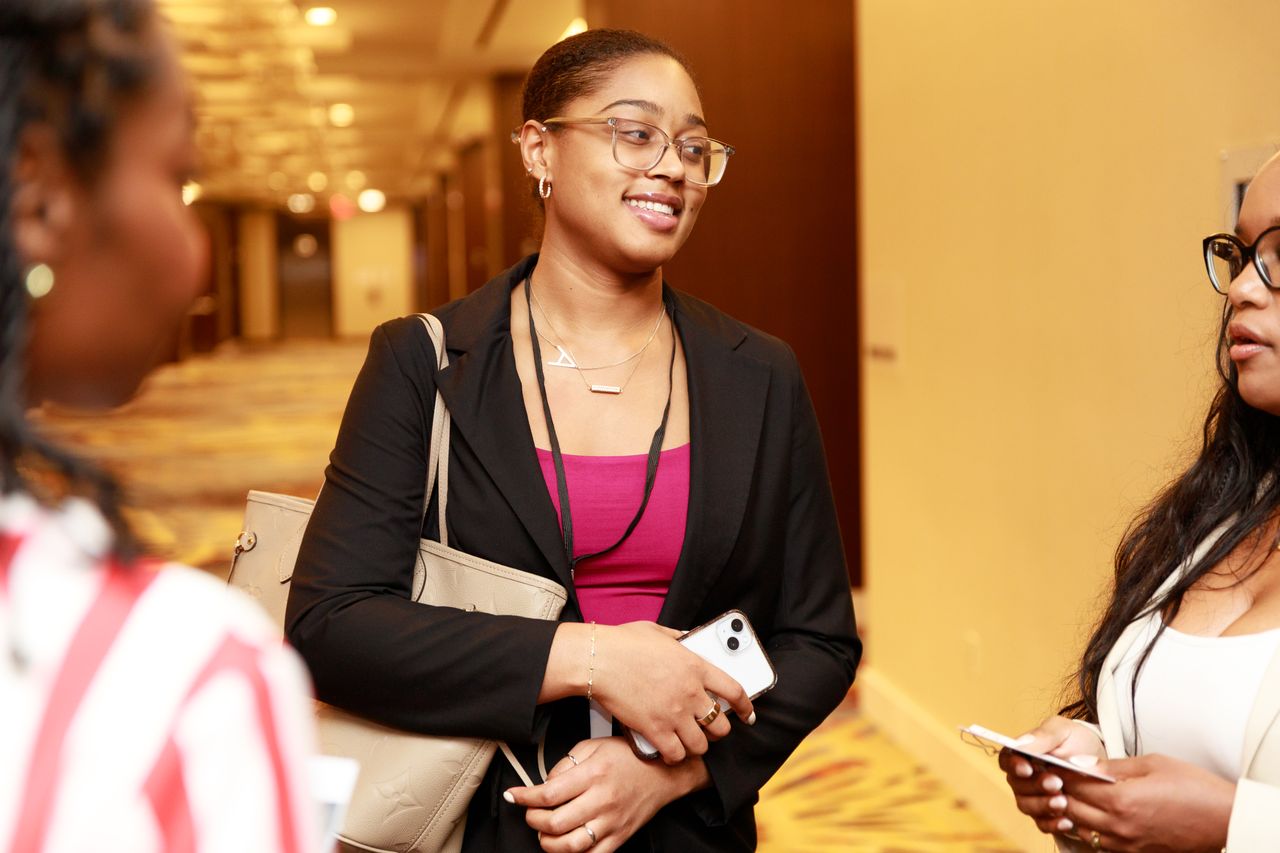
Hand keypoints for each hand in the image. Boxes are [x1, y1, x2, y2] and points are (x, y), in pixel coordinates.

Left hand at [504, 736, 708, 851]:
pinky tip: (565, 844)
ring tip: (545, 831)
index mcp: (593, 774)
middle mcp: (601, 800)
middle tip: (530, 812)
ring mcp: (611, 823)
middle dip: (532, 820)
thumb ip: (565, 763)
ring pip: (568, 846)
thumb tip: (544, 784)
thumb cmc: (629, 757)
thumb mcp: (593, 746)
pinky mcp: (619, 837)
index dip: (524, 798)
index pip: (548, 794)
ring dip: (547, 842)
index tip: (514, 796)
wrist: (665, 773)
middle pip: (553, 823)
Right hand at [592, 622, 753, 764]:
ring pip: (701, 745)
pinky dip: (675, 756)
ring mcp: (673, 714)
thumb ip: (679, 637)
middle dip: (719, 730)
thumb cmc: (623, 643)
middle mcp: (690, 693)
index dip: (745, 706)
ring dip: (697, 746)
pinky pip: (676, 755)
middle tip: (710, 729)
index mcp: (696, 666)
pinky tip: (670, 751)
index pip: (735, 691)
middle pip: (721, 725)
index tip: (747, 714)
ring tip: (690, 741)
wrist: (598, 660)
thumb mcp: (659, 632)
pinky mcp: (654, 730)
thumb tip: (688, 637)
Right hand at [999, 715, 1106, 836]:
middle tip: (1057, 784)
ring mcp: (1034, 798)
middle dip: (1036, 786)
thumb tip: (1021, 743)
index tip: (1027, 769)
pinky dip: (1053, 824)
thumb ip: (1043, 736)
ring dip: (1043, 806)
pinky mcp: (1048, 815)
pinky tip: (1067, 822)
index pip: (1006, 760)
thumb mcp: (1062, 730)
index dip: (1013, 766)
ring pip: (1028, 806)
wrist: (1100, 764)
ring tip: (1063, 802)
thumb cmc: (1076, 741)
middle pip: (1017, 786)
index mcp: (1021, 754)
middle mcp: (1023, 778)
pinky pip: (1043, 824)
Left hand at [1059, 753, 1233, 851]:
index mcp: (1121, 801)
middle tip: (1052, 776)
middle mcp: (1119, 826)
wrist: (1226, 820)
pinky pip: (1099, 843)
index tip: (1050, 762)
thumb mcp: (1152, 764)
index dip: (1059, 772)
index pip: (1074, 786)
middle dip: (1059, 791)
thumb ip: (1111, 766)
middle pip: (1072, 808)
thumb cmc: (1194, 787)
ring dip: (1071, 811)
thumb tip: (1078, 763)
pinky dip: (1089, 828)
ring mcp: (1127, 843)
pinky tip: (1090, 814)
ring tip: (1068, 793)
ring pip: (1082, 829)